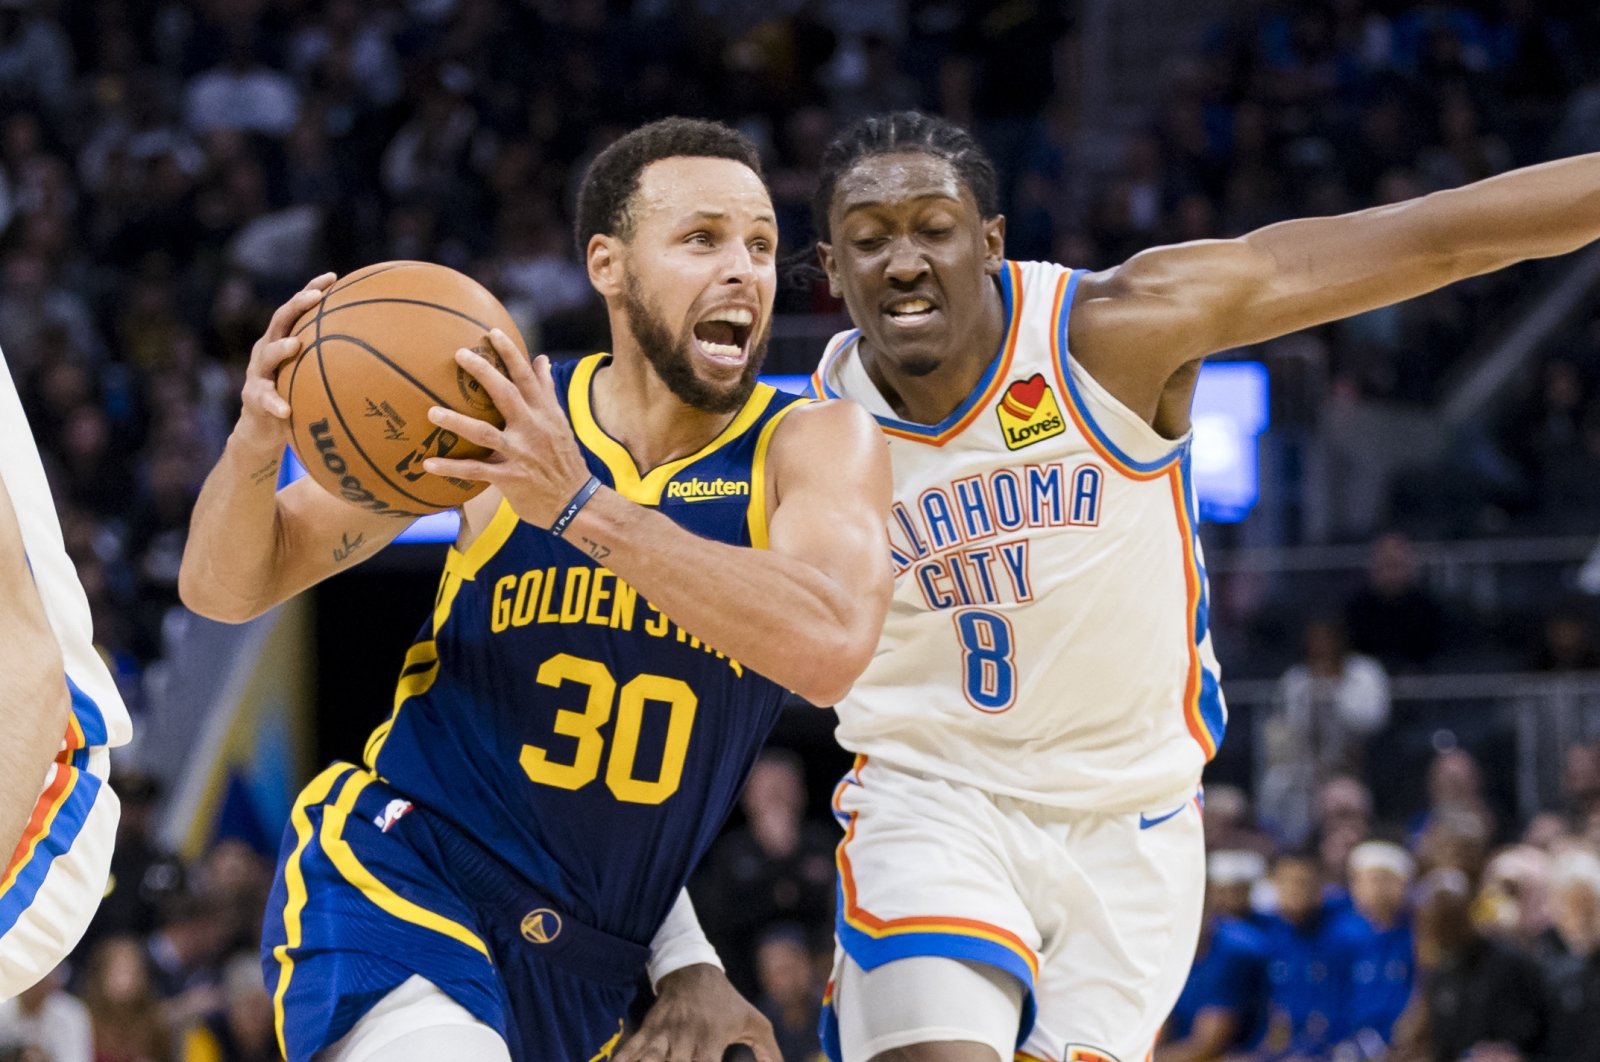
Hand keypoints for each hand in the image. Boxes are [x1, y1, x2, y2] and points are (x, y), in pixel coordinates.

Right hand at [234, 273, 335, 454]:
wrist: (263, 428)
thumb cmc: (297, 397)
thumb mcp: (313, 377)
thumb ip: (336, 363)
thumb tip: (383, 354)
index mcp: (283, 340)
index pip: (297, 310)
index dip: (311, 291)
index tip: (332, 277)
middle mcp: (267, 351)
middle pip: (280, 321)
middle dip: (297, 306)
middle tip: (315, 298)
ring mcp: (257, 373)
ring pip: (267, 355)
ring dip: (280, 348)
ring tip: (295, 345)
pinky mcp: (253, 398)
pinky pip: (264, 399)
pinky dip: (275, 403)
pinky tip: (286, 409)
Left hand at [422, 330, 593, 527]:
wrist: (576, 501)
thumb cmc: (564, 459)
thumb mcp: (560, 422)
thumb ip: (546, 391)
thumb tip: (541, 359)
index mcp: (545, 413)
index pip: (527, 377)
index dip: (510, 354)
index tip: (492, 333)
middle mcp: (533, 428)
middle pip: (506, 394)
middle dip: (483, 372)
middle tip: (459, 354)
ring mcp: (521, 453)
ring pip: (485, 433)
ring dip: (457, 422)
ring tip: (431, 412)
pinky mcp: (511, 477)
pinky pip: (476, 470)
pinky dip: (451, 467)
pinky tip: (427, 463)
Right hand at [614, 964, 778, 1061]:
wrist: (694, 971)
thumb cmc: (728, 1003)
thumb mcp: (755, 1022)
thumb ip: (769, 1052)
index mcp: (712, 1041)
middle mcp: (686, 1040)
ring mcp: (664, 1035)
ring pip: (649, 1060)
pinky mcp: (647, 1030)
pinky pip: (630, 1049)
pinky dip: (621, 1060)